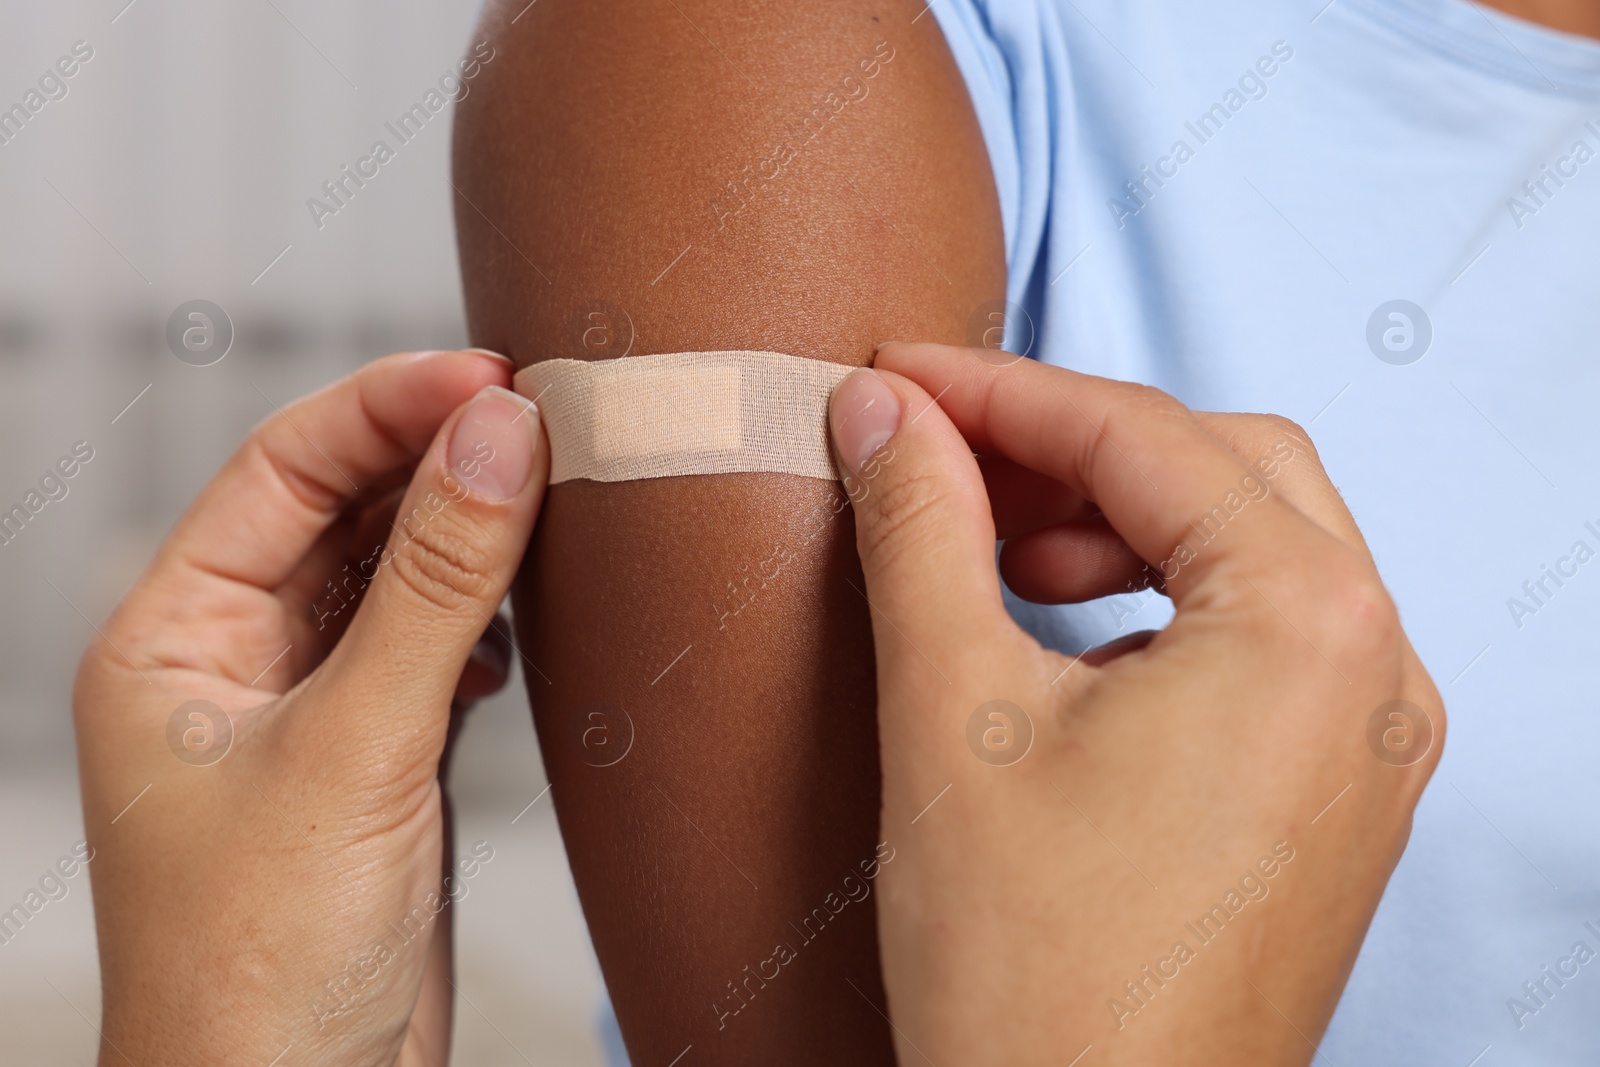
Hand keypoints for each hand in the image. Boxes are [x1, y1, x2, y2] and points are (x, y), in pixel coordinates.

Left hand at [73, 349, 547, 1066]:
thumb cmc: (260, 963)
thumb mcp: (357, 749)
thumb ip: (434, 585)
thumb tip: (498, 435)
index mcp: (171, 638)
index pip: (281, 471)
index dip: (386, 407)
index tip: (494, 375)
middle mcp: (232, 661)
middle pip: (340, 511)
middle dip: (437, 461)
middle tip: (546, 421)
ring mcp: (308, 711)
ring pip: (392, 577)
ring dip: (468, 536)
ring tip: (551, 498)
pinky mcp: (374, 761)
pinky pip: (429, 647)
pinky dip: (481, 622)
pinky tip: (518, 628)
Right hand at [828, 342, 1442, 1065]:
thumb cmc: (1030, 972)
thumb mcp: (949, 711)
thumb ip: (919, 528)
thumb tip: (883, 413)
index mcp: (1306, 625)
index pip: (1144, 437)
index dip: (1001, 392)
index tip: (900, 378)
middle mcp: (1375, 670)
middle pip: (1224, 468)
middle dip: (1074, 448)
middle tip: (945, 457)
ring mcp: (1370, 741)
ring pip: (1256, 546)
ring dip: (1125, 521)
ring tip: (1004, 556)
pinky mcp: (1338, 796)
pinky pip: (1267, 638)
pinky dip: (1167, 602)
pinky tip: (1072, 640)